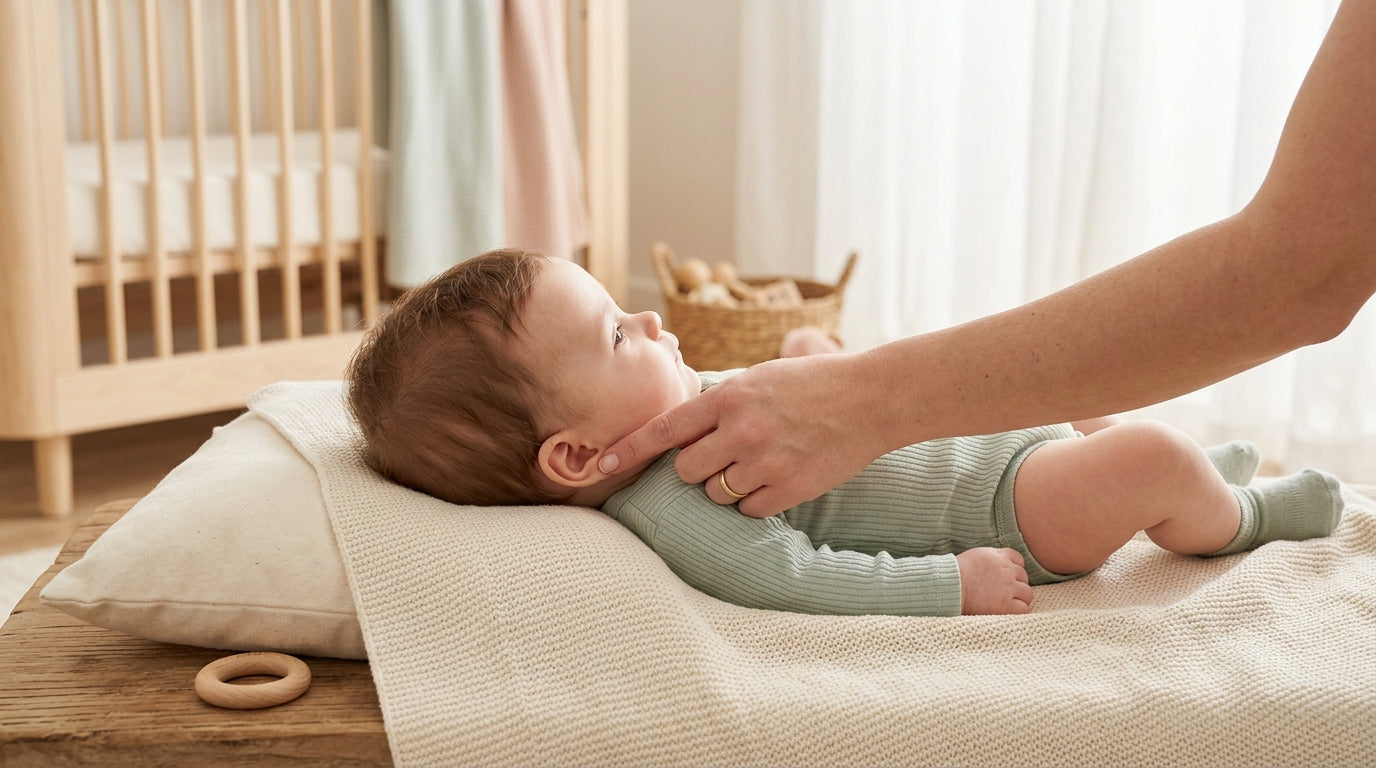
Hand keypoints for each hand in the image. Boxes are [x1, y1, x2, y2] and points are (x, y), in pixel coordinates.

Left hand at [597, 353, 889, 516]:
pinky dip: (756, 500)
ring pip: (716, 494)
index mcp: (730, 396)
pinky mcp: (788, 488)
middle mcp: (742, 429)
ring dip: (728, 485)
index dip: (630, 448)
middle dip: (697, 468)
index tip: (603, 464)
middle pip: (686, 470)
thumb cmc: (813, 384)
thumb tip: (682, 431)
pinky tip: (779, 476)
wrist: (870, 398)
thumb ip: (721, 403)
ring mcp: (765, 461)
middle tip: (725, 454)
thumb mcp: (760, 378)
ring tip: (760, 461)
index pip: (665, 428)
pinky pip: (748, 509)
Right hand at [955, 548, 1032, 614]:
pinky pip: (1023, 608)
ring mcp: (1008, 587)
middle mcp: (1007, 570)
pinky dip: (1018, 610)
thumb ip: (992, 559)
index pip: (1018, 560)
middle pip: (1024, 577)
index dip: (1014, 569)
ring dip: (1019, 598)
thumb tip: (998, 565)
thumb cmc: (955, 573)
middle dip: (1015, 584)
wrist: (949, 587)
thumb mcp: (976, 556)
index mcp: (999, 556)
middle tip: (1002, 592)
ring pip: (1027, 593)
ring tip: (1005, 603)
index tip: (1005, 577)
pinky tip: (1007, 611)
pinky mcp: (1006, 604)